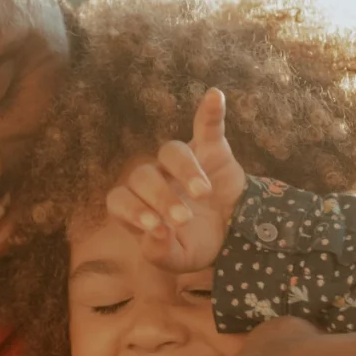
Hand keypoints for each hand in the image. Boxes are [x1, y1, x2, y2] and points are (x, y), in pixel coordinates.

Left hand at [105, 88, 245, 272]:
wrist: (236, 232)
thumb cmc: (198, 243)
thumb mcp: (180, 259)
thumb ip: (161, 254)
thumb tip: (154, 235)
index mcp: (140, 205)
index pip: (119, 199)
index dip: (132, 210)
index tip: (156, 227)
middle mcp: (155, 178)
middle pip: (143, 176)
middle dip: (161, 197)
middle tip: (184, 218)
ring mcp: (181, 161)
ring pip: (170, 151)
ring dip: (184, 170)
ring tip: (202, 193)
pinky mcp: (210, 148)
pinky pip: (207, 125)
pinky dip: (210, 111)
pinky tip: (214, 96)